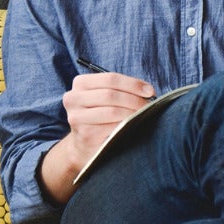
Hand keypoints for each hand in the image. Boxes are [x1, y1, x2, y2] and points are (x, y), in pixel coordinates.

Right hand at [39, 71, 153, 203]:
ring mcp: (77, 117)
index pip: (110, 78)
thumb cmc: (100, 115)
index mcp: (80, 83)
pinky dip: (127, 126)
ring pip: (112, 111)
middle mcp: (73, 98)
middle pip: (111, 94)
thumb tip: (148, 90)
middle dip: (134, 99)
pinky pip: (112, 128)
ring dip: (133, 113)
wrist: (83, 144)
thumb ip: (123, 89)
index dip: (133, 84)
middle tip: (149, 105)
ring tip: (144, 115)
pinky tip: (134, 126)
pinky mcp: (85, 135)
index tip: (150, 91)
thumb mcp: (105, 97)